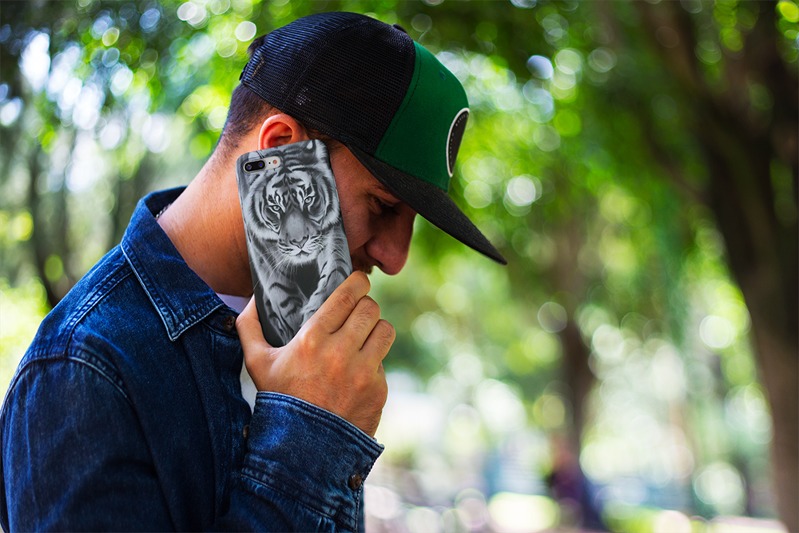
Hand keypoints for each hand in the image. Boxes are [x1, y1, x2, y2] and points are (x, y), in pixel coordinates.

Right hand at [236, 272, 393, 436]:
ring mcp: (363, 372)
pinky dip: (373, 362)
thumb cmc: (279, 401)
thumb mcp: (256, 364)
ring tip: (365, 335)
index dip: (358, 282)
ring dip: (375, 329)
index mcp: (312, 339)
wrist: (302, 450)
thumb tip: (251, 299)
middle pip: (371, 309)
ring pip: (385, 330)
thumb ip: (249, 327)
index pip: (348, 296)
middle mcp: (341, 353)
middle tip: (359, 310)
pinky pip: (384, 362)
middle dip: (366, 305)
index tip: (359, 281)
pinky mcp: (378, 390)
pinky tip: (358, 370)